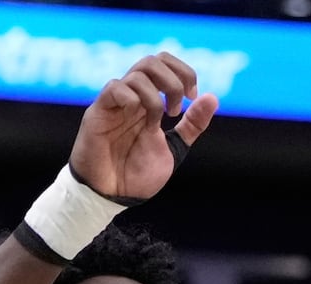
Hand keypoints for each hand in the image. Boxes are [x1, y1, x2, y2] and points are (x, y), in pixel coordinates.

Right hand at [70, 53, 218, 201]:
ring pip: (137, 74)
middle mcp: (131, 97)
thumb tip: (212, 97)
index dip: (184, 72)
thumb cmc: (136, 175)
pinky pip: (114, 88)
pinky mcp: (97, 113)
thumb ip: (192, 125)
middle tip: (176, 110)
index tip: (192, 97)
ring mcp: (114, 104)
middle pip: (152, 61)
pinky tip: (138, 121)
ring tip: (156, 123)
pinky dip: (133, 100)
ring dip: (156, 98)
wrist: (112, 196)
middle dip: (173, 82)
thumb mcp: (174, 148)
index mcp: (148, 101)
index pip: (164, 63)